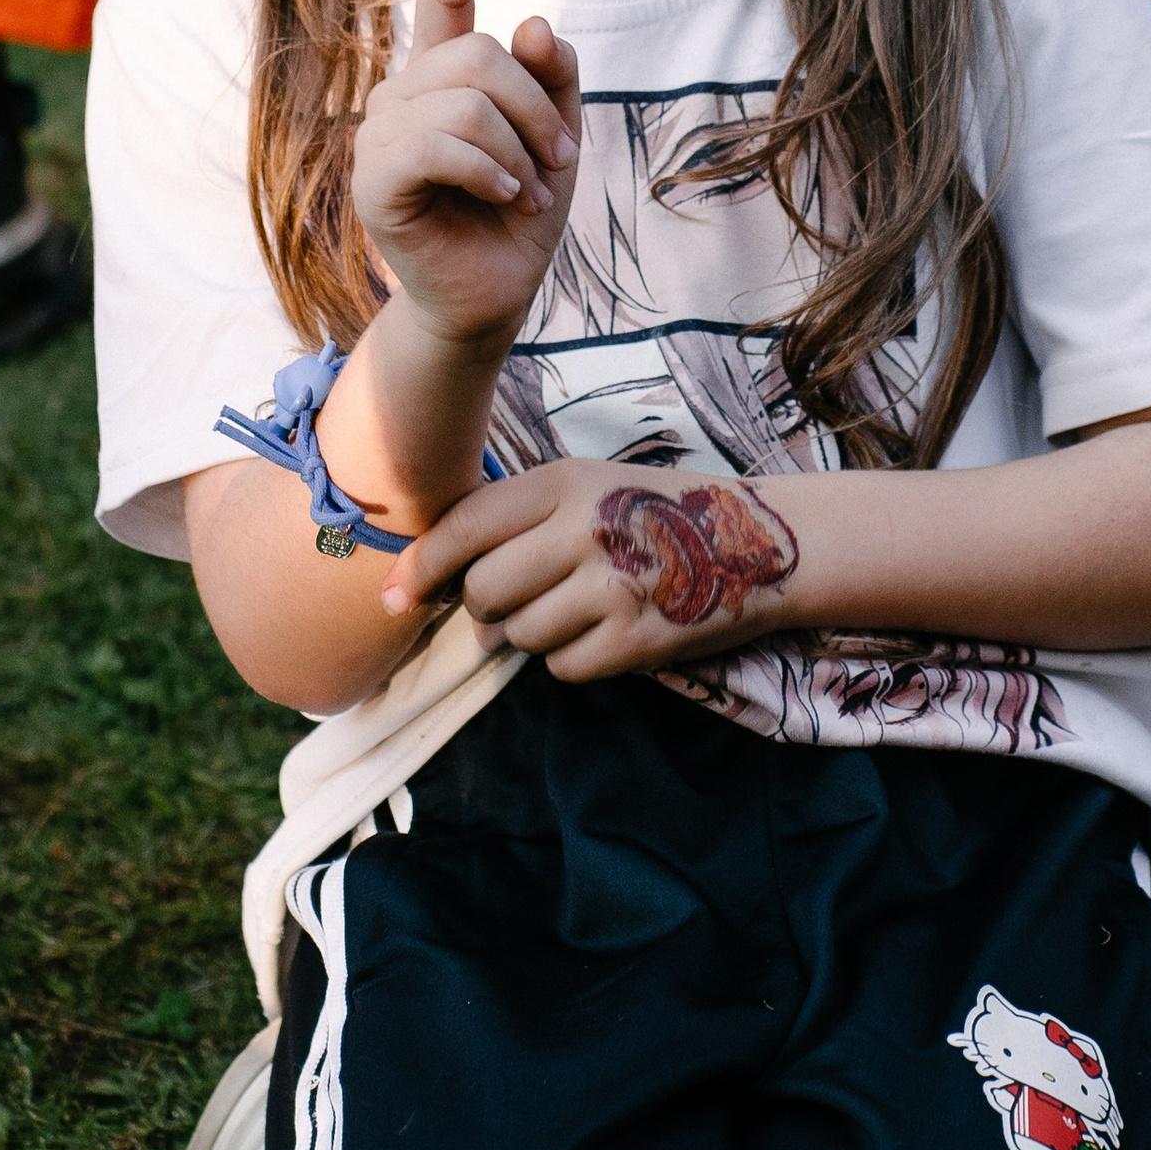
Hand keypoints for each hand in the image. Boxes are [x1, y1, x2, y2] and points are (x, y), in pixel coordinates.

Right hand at [351, 0, 581, 348]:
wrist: (494, 293)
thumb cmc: (520, 211)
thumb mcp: (556, 135)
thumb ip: (552, 77)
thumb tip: (531, 23)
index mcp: (440, 73)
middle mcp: (401, 92)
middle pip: (476, 53)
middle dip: (535, 108)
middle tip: (561, 160)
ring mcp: (379, 134)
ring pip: (464, 100)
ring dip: (517, 150)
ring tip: (530, 192)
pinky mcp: (373, 179)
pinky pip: (436, 145)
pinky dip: (488, 170)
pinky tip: (506, 196)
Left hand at [385, 458, 803, 681]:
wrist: (755, 544)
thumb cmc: (650, 514)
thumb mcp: (584, 487)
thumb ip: (511, 520)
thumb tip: (432, 585)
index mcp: (565, 481)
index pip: (466, 525)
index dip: (421, 565)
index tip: (396, 596)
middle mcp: (586, 528)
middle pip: (485, 590)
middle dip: (486, 606)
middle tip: (515, 599)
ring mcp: (614, 585)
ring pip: (520, 635)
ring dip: (531, 634)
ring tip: (574, 609)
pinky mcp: (637, 638)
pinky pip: (561, 667)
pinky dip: (570, 660)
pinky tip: (602, 632)